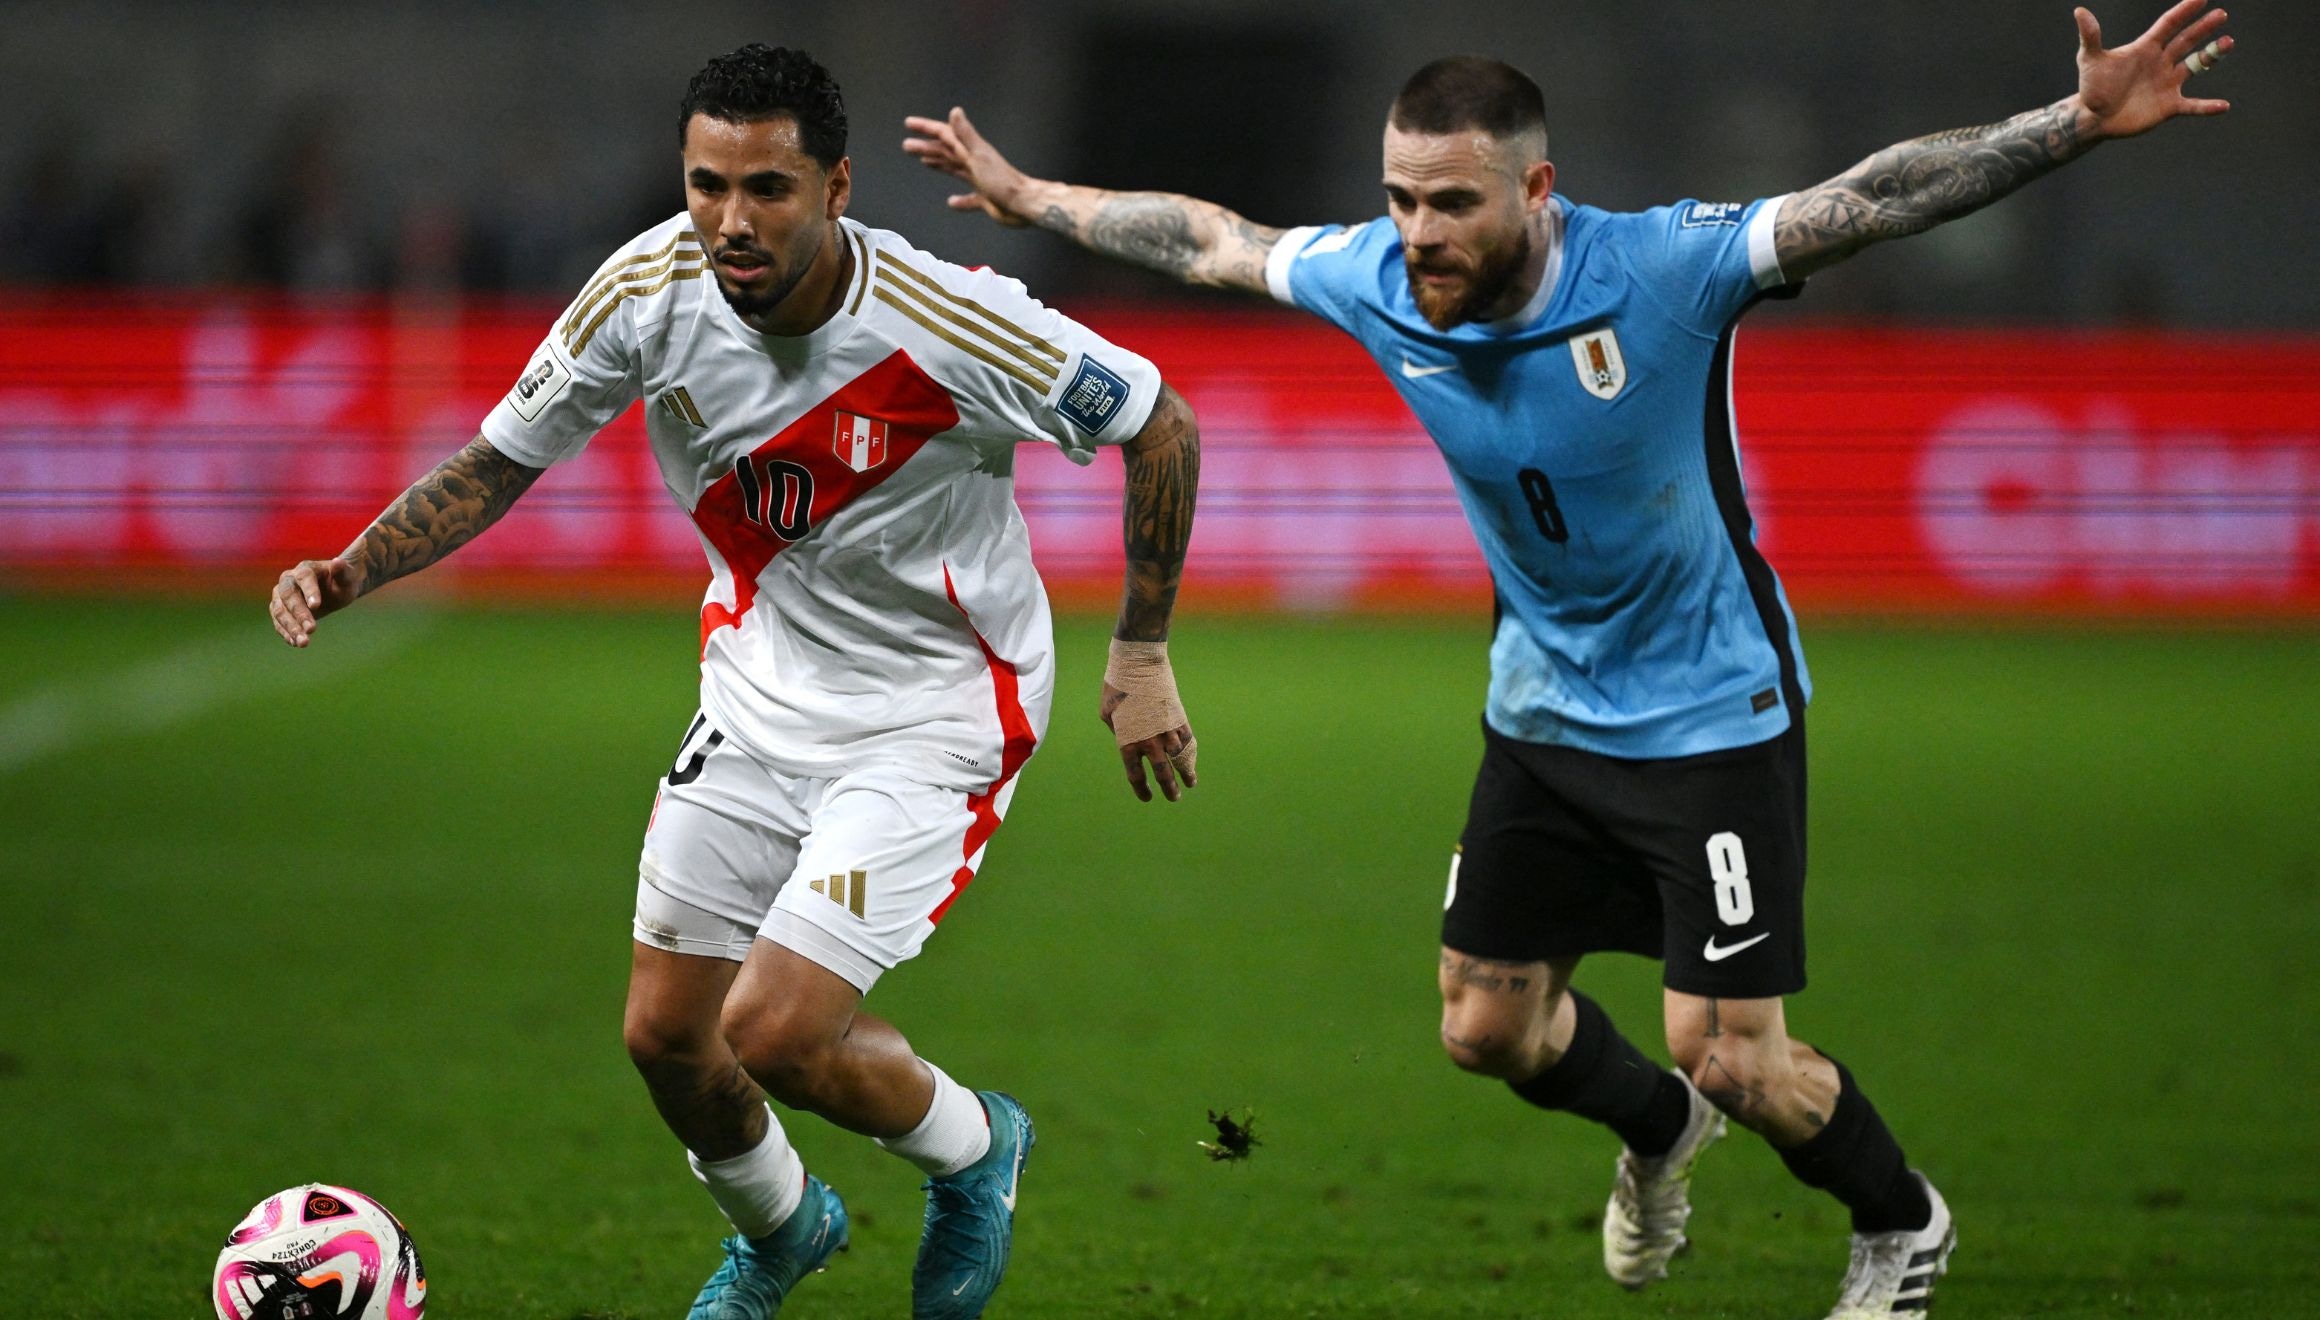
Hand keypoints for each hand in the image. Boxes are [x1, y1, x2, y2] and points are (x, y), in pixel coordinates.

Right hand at [269, 557, 361, 647]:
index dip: (309, 591)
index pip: (304, 578)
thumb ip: (342, 572)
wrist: (336, 588)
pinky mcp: (280, 609)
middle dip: (299, 614)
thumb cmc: (344, 581)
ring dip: (290, 627)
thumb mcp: (348, 578)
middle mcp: (288, 580)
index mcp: (305, 569)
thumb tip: (337, 562)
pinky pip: (278, 622)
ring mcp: (281, 595)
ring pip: (279, 610)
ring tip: (303, 642)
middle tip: (312, 629)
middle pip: (288, 596)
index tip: (317, 606)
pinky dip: (286, 633)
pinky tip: (295, 643)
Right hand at [902, 107, 1036, 225]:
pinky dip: (959, 200)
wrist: (1023, 204)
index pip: (944, 134)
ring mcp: (979, 179)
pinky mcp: (985, 198)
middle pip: (945, 151)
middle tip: (907, 145)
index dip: (926, 128)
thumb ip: (965, 134)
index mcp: (971, 150)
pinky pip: (968, 198)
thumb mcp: (979, 155)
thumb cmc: (1002, 180)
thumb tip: (955, 110)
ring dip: (937, 164)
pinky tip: (952, 202)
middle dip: (926, 146)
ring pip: (953, 169)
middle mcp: (974, 162)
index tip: (909, 123)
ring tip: (922, 161)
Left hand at [1100, 684, 1196, 803]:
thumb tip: (1130, 740)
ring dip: (1186, 774)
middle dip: (1169, 789)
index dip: (1142, 790)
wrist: (1139, 663)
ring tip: (1190, 783)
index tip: (1148, 797)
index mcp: (1127, 743)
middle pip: (1163, 774)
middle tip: (1174, 798)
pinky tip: (1192, 761)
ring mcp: (1167, 731)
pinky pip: (1188, 742)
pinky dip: (1191, 754)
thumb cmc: (1116, 686)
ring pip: (1180, 761)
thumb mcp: (1107, 713)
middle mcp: (1149, 742)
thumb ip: (1119, 732)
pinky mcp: (1179, 719)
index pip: (1136, 775)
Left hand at [2072, 0, 2232, 140]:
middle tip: (2221, 15)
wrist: (2093, 117)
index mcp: (2145, 48)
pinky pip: (2192, 106)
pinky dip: (2207, 107)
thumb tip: (2080, 11)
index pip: (2168, 25)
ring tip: (2228, 42)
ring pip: (2195, 65)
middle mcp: (2160, 62)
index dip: (2184, 11)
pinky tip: (2223, 106)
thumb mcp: (2090, 59)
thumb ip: (2091, 36)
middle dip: (2203, 28)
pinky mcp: (2169, 105)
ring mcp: (2167, 83)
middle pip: (2186, 40)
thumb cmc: (2092, 87)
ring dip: (2212, 55)